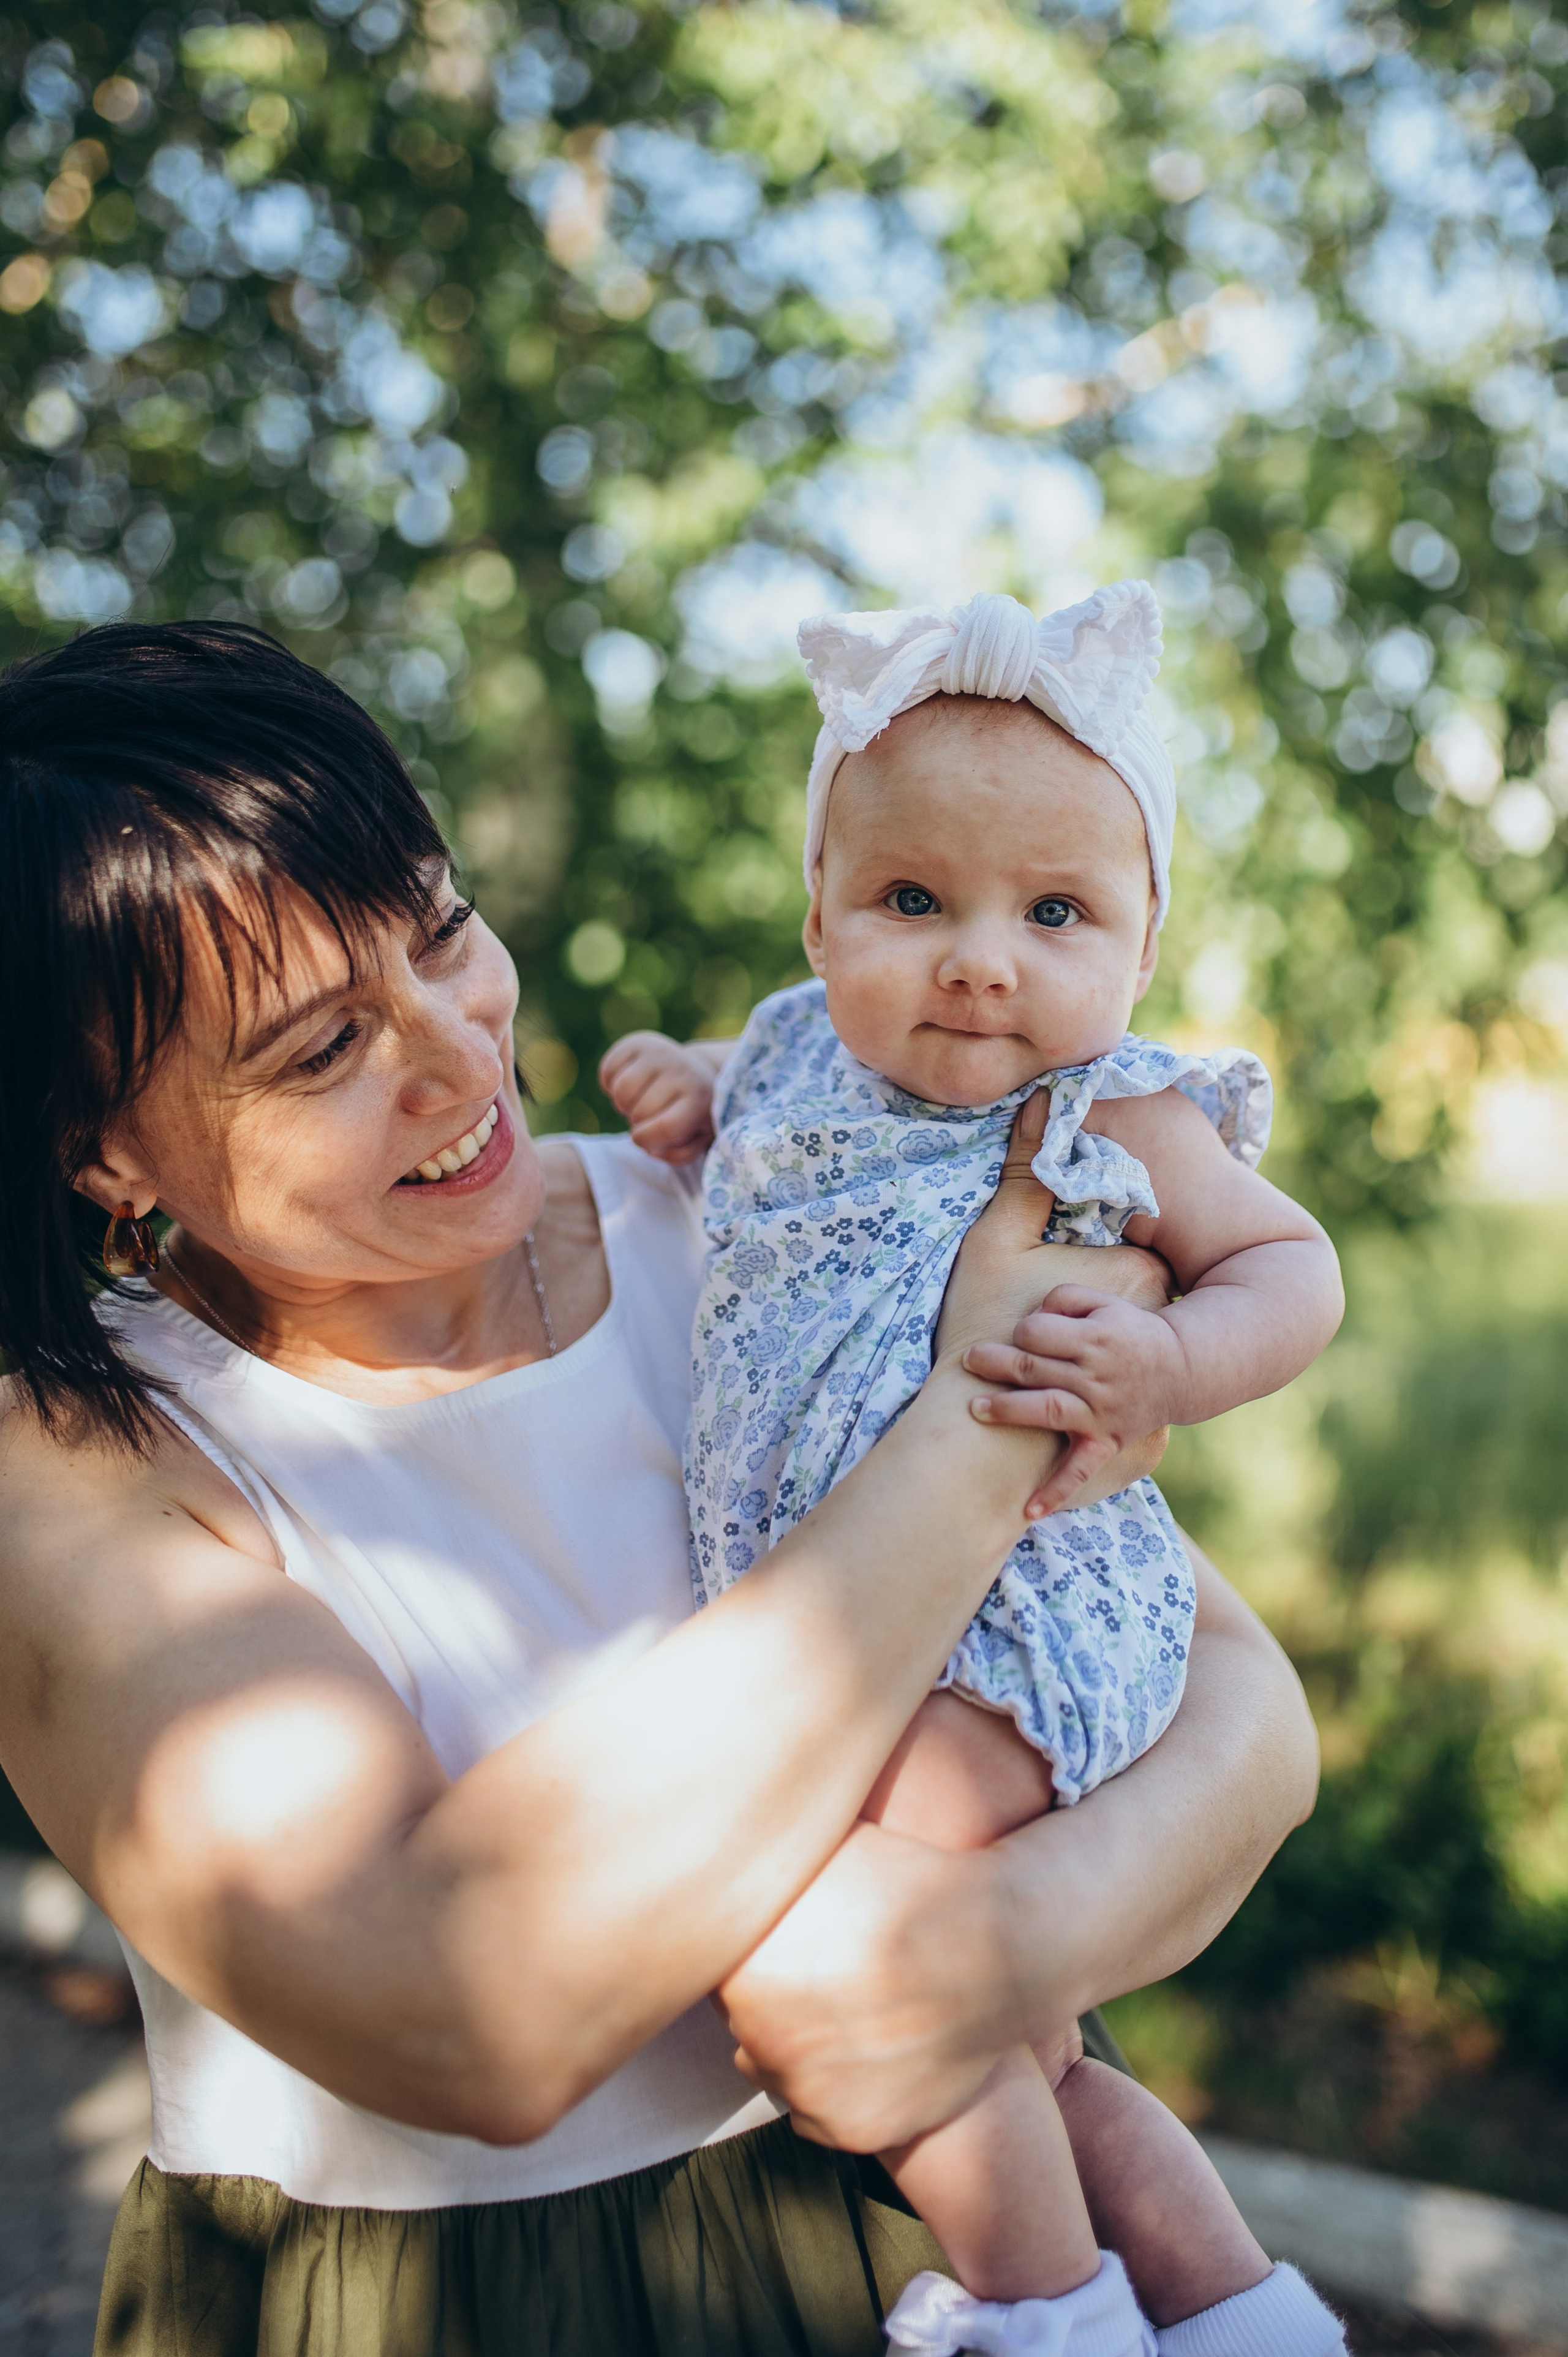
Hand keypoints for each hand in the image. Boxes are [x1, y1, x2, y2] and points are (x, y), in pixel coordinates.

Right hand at [599, 1031, 716, 1163]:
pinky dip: (610, 1083)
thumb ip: (678, 1154)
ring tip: (637, 1101)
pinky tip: (629, 1085)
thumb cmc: (694, 1113)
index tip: (644, 1137)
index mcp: (698, 1098)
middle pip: (638, 1110)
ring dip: (622, 1103)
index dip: (646, 1139)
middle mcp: (680, 1071)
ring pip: (620, 1090)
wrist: (697, 1072)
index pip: (664, 1127)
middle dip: (636, 1121)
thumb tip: (650, 1148)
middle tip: (647, 1116)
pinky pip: (607, 1069)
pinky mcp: (638, 1042)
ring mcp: (659, 1052)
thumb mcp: (697, 1139)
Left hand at [717, 1822, 1020, 2151]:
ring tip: (853, 2006)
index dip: (757, 1950)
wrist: (995, 1945)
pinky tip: (873, 2047)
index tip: (791, 1936)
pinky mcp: (851, 2132)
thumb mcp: (821, 1851)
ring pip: (780, 2070)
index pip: (720, 1972)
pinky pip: (820, 2115)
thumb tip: (721, 1860)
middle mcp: (759, 2038)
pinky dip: (840, 2090)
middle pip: (746, 2022)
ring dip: (803, 2047)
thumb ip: (761, 1869)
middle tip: (829, 1968)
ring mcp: (806, 2091)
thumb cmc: (908, 1882)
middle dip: (777, 1999)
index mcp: (739, 1970)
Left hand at [964, 1286, 1186, 1516]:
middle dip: (995, 1362)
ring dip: (1009, 1410)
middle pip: (1034, 1367)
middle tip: (968, 1359)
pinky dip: (1055, 1491)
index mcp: (1094, 1338)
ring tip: (974, 1408)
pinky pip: (1080, 1470)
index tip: (1021, 1334)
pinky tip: (1028, 1511)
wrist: (1181, 1370)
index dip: (1022, 1329)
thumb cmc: (1128, 1332)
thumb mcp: (1103, 1302)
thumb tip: (1028, 1320)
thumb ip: (1063, 1299)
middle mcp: (1096, 1377)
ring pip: (1048, 1410)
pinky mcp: (1105, 1441)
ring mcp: (1100, 1412)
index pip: (1037, 1332)